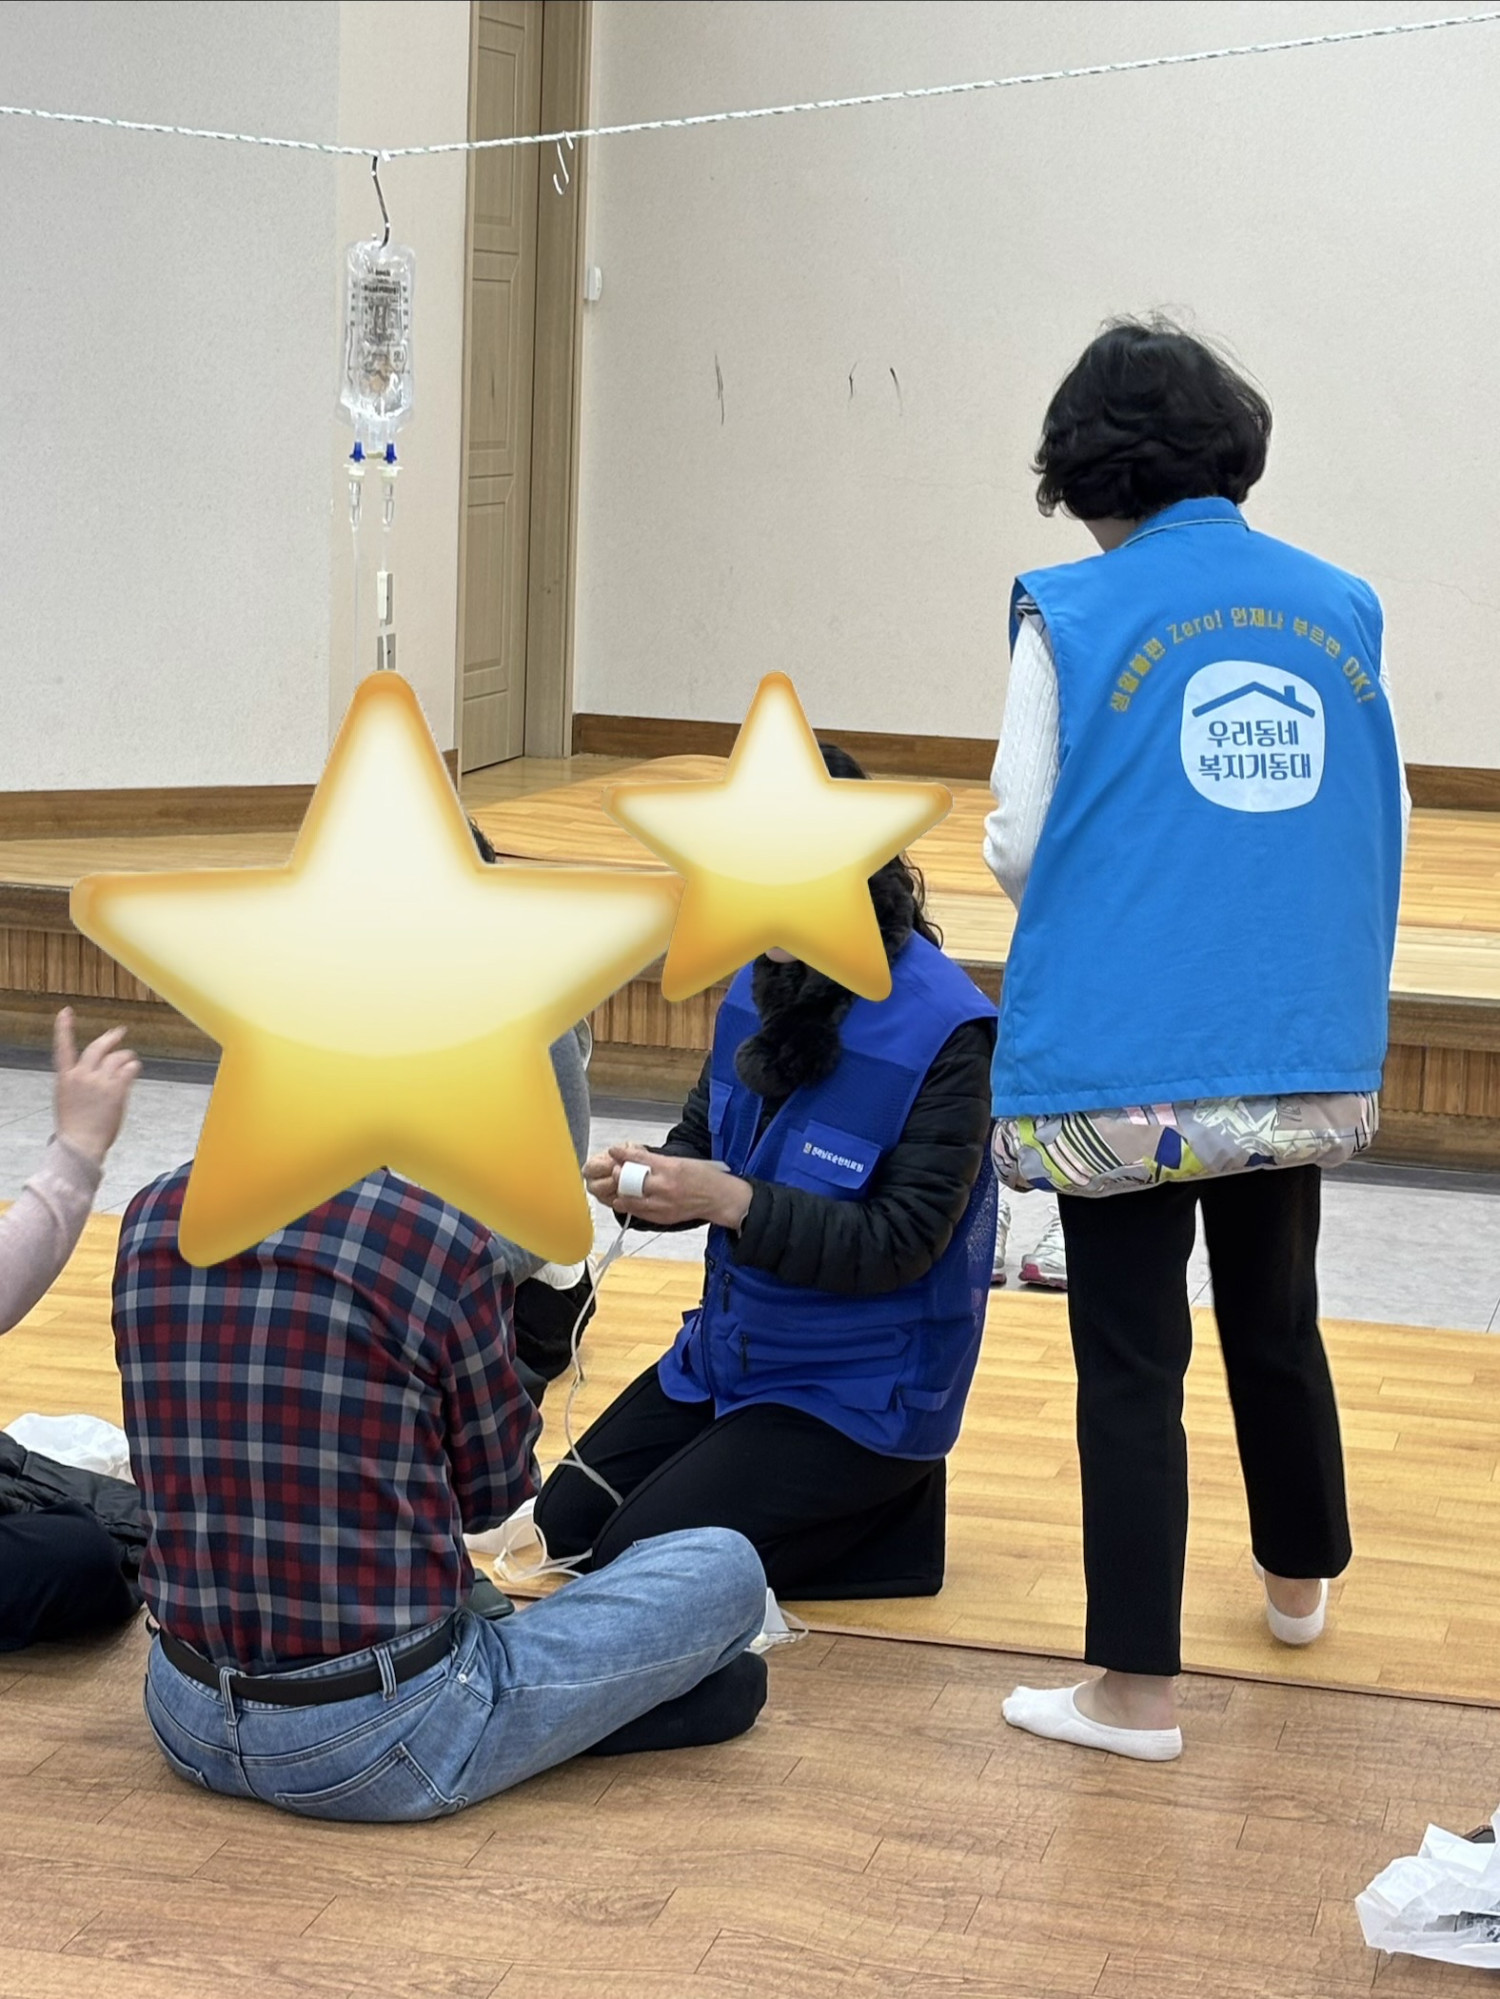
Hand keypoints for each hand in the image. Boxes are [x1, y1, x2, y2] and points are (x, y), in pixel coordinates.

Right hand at [53, 1008, 140, 1166]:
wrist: (80, 1144)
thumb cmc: (75, 1127)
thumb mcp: (68, 1100)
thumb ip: (80, 1083)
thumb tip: (97, 1075)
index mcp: (65, 1078)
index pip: (62, 1047)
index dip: (64, 1028)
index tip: (66, 1012)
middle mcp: (82, 1075)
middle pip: (98, 1048)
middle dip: (110, 1038)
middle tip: (120, 1032)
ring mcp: (99, 1081)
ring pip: (117, 1058)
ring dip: (126, 1056)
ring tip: (131, 1059)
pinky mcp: (116, 1089)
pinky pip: (129, 1069)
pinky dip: (134, 1067)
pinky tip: (135, 1068)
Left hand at [586, 1142, 751, 1231]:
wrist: (720, 1198)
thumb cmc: (706, 1177)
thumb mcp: (683, 1161)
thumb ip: (659, 1162)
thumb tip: (640, 1159)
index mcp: (670, 1168)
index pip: (639, 1159)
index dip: (622, 1154)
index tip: (614, 1151)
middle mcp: (664, 1186)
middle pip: (630, 1180)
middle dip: (619, 1175)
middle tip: (617, 1171)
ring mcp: (663, 1204)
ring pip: (630, 1200)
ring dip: (622, 1193)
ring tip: (620, 1188)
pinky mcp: (663, 1217)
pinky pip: (639, 1213)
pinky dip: (630, 1206)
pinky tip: (626, 1202)